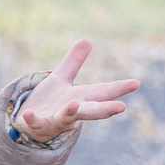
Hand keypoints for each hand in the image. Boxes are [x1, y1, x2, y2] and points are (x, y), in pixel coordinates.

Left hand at [14, 39, 139, 143]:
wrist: (29, 124)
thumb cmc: (50, 101)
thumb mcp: (61, 78)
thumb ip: (74, 61)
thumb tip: (87, 40)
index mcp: (81, 97)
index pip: (103, 92)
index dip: (119, 88)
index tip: (136, 83)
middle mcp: (73, 110)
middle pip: (92, 110)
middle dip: (105, 109)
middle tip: (121, 108)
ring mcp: (57, 119)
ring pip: (66, 118)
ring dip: (70, 112)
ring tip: (74, 105)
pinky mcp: (39, 124)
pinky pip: (36, 122)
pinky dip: (33, 119)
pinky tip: (28, 113)